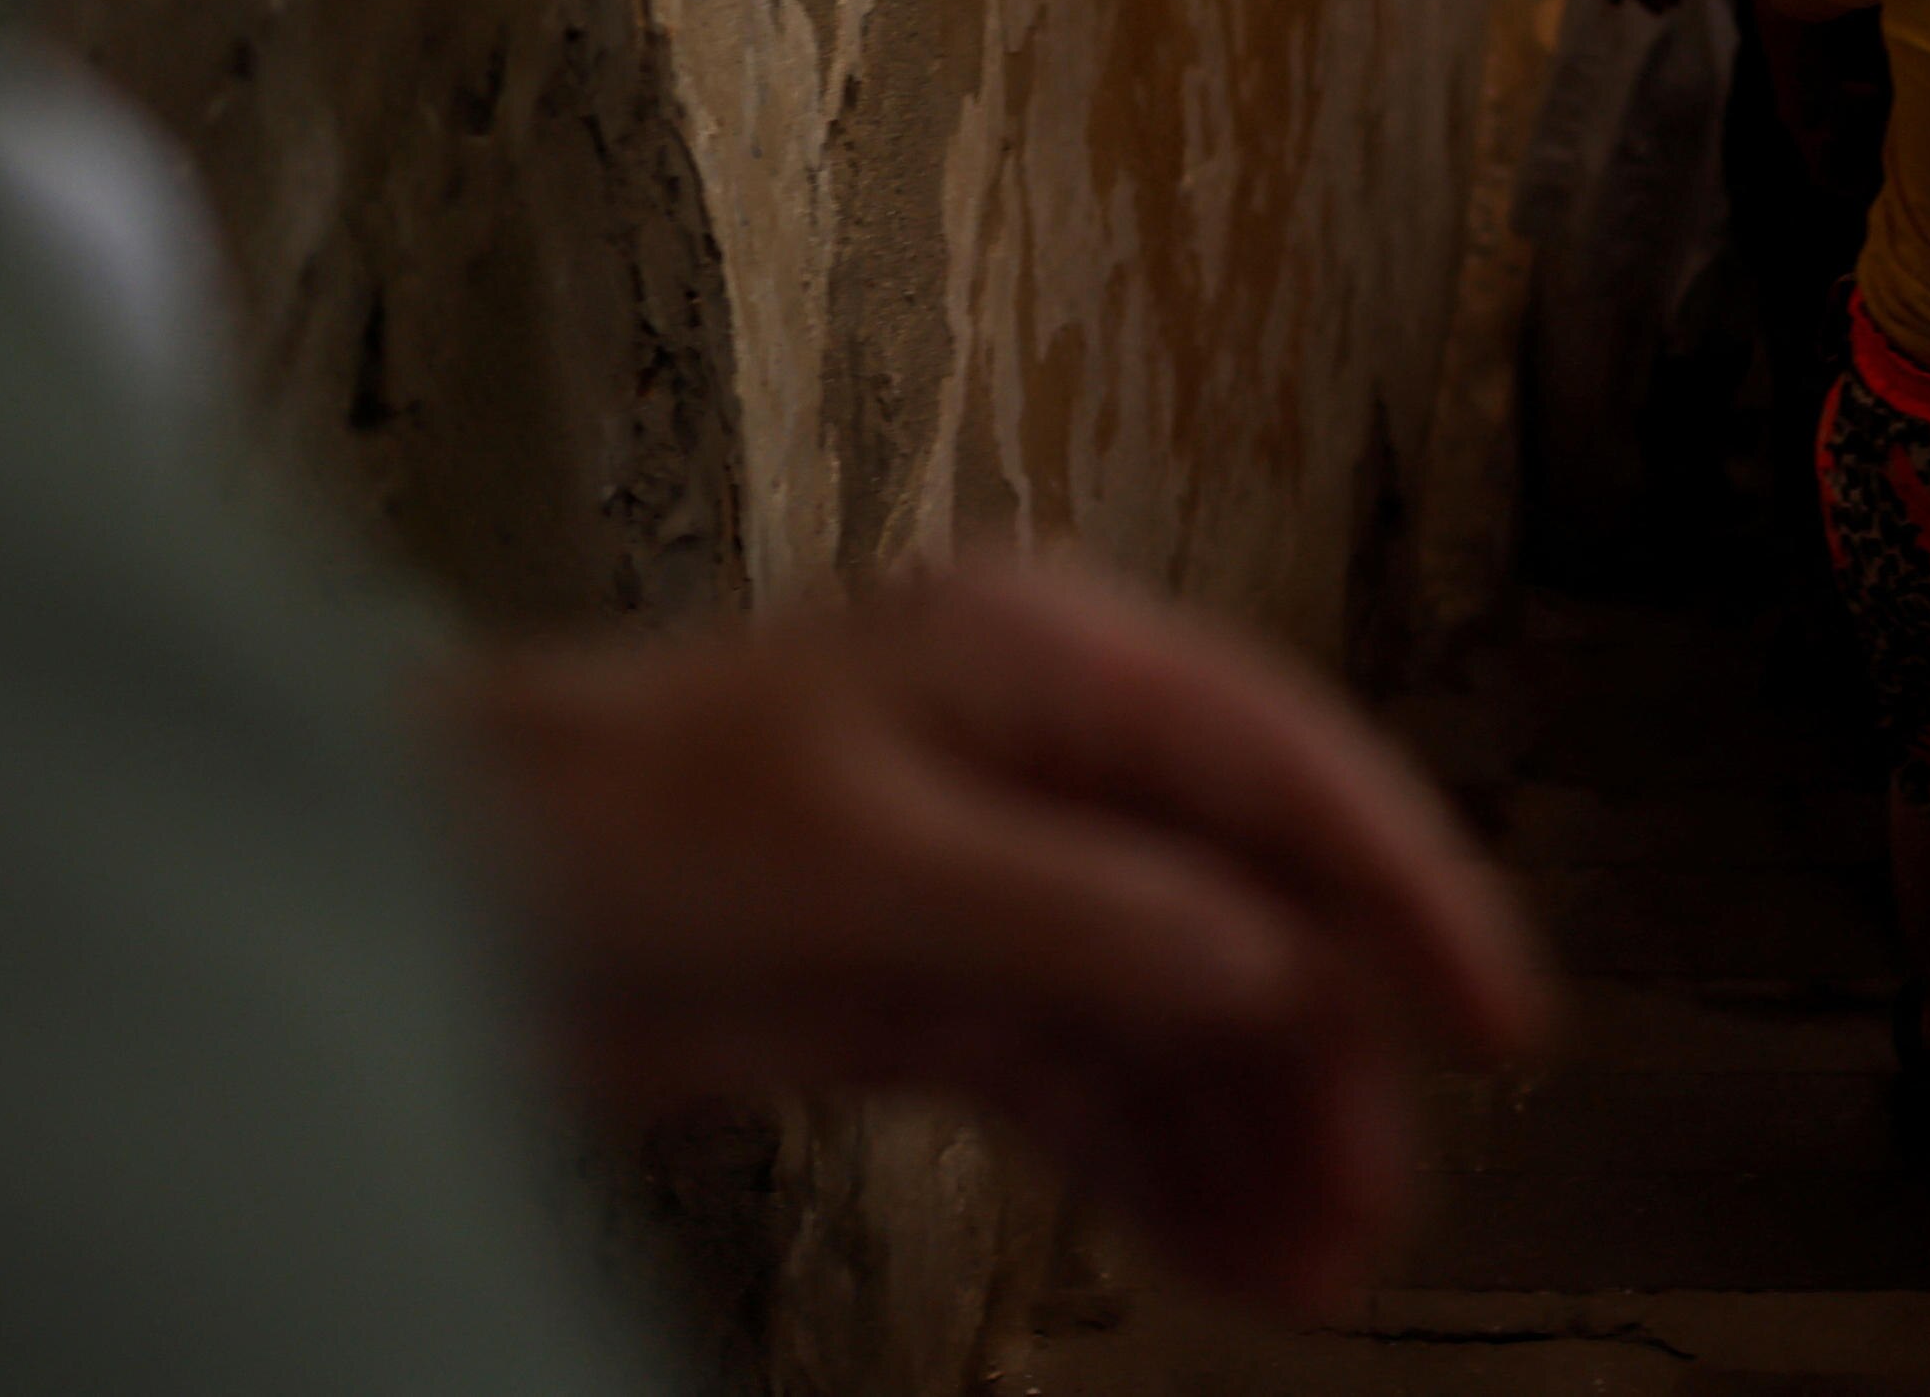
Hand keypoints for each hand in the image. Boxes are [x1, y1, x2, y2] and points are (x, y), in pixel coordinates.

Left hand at [449, 558, 1547, 1318]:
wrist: (428, 893)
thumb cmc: (612, 815)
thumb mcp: (855, 859)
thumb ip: (1081, 912)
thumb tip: (1272, 966)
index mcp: (1049, 662)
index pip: (1285, 775)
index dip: (1410, 891)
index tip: (1501, 1020)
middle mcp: (1054, 758)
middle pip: (1257, 909)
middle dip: (1328, 1061)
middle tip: (1380, 1206)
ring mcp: (1009, 876)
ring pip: (1191, 1017)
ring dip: (1257, 1138)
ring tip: (1307, 1267)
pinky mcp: (948, 986)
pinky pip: (1101, 1084)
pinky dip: (1165, 1169)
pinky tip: (1225, 1252)